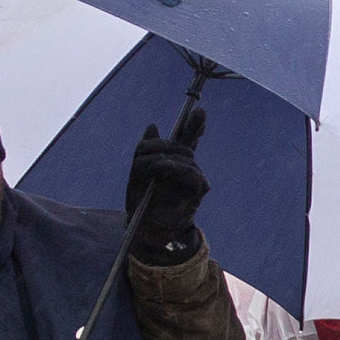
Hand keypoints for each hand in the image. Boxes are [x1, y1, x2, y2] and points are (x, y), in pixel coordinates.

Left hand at [126, 115, 208, 255]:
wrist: (146, 228)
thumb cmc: (143, 200)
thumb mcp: (139, 170)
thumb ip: (148, 149)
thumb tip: (152, 126)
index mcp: (176, 161)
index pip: (189, 138)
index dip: (195, 126)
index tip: (199, 112)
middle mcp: (189, 167)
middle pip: (182, 145)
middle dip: (161, 147)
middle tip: (143, 159)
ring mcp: (196, 178)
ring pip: (184, 157)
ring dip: (163, 160)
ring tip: (152, 170)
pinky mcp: (199, 189)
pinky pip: (190, 172)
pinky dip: (173, 168)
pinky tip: (163, 169)